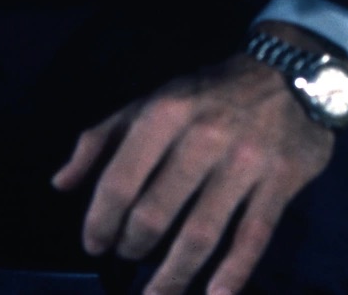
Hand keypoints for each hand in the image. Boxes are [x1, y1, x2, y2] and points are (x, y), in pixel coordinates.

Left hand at [51, 53, 334, 294]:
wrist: (287, 74)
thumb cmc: (205, 93)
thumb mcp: (150, 100)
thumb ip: (101, 139)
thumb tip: (60, 183)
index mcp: (164, 114)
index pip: (120, 180)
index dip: (100, 221)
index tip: (94, 244)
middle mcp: (201, 138)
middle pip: (156, 213)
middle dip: (133, 247)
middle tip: (128, 259)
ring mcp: (243, 163)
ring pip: (200, 234)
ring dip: (173, 275)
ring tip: (157, 294)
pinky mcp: (279, 182)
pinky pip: (252, 238)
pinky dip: (232, 274)